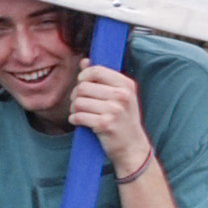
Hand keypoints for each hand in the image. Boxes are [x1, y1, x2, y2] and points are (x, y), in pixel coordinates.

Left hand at [66, 64, 151, 178]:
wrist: (132, 147)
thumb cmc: (122, 119)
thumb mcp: (119, 95)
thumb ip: (101, 77)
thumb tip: (84, 61)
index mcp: (126, 85)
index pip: (96, 71)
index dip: (83, 76)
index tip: (82, 84)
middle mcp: (122, 96)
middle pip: (83, 87)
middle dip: (76, 96)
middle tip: (81, 104)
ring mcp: (114, 110)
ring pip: (78, 102)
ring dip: (74, 109)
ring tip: (83, 114)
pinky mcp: (104, 124)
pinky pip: (78, 116)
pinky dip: (74, 119)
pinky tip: (81, 122)